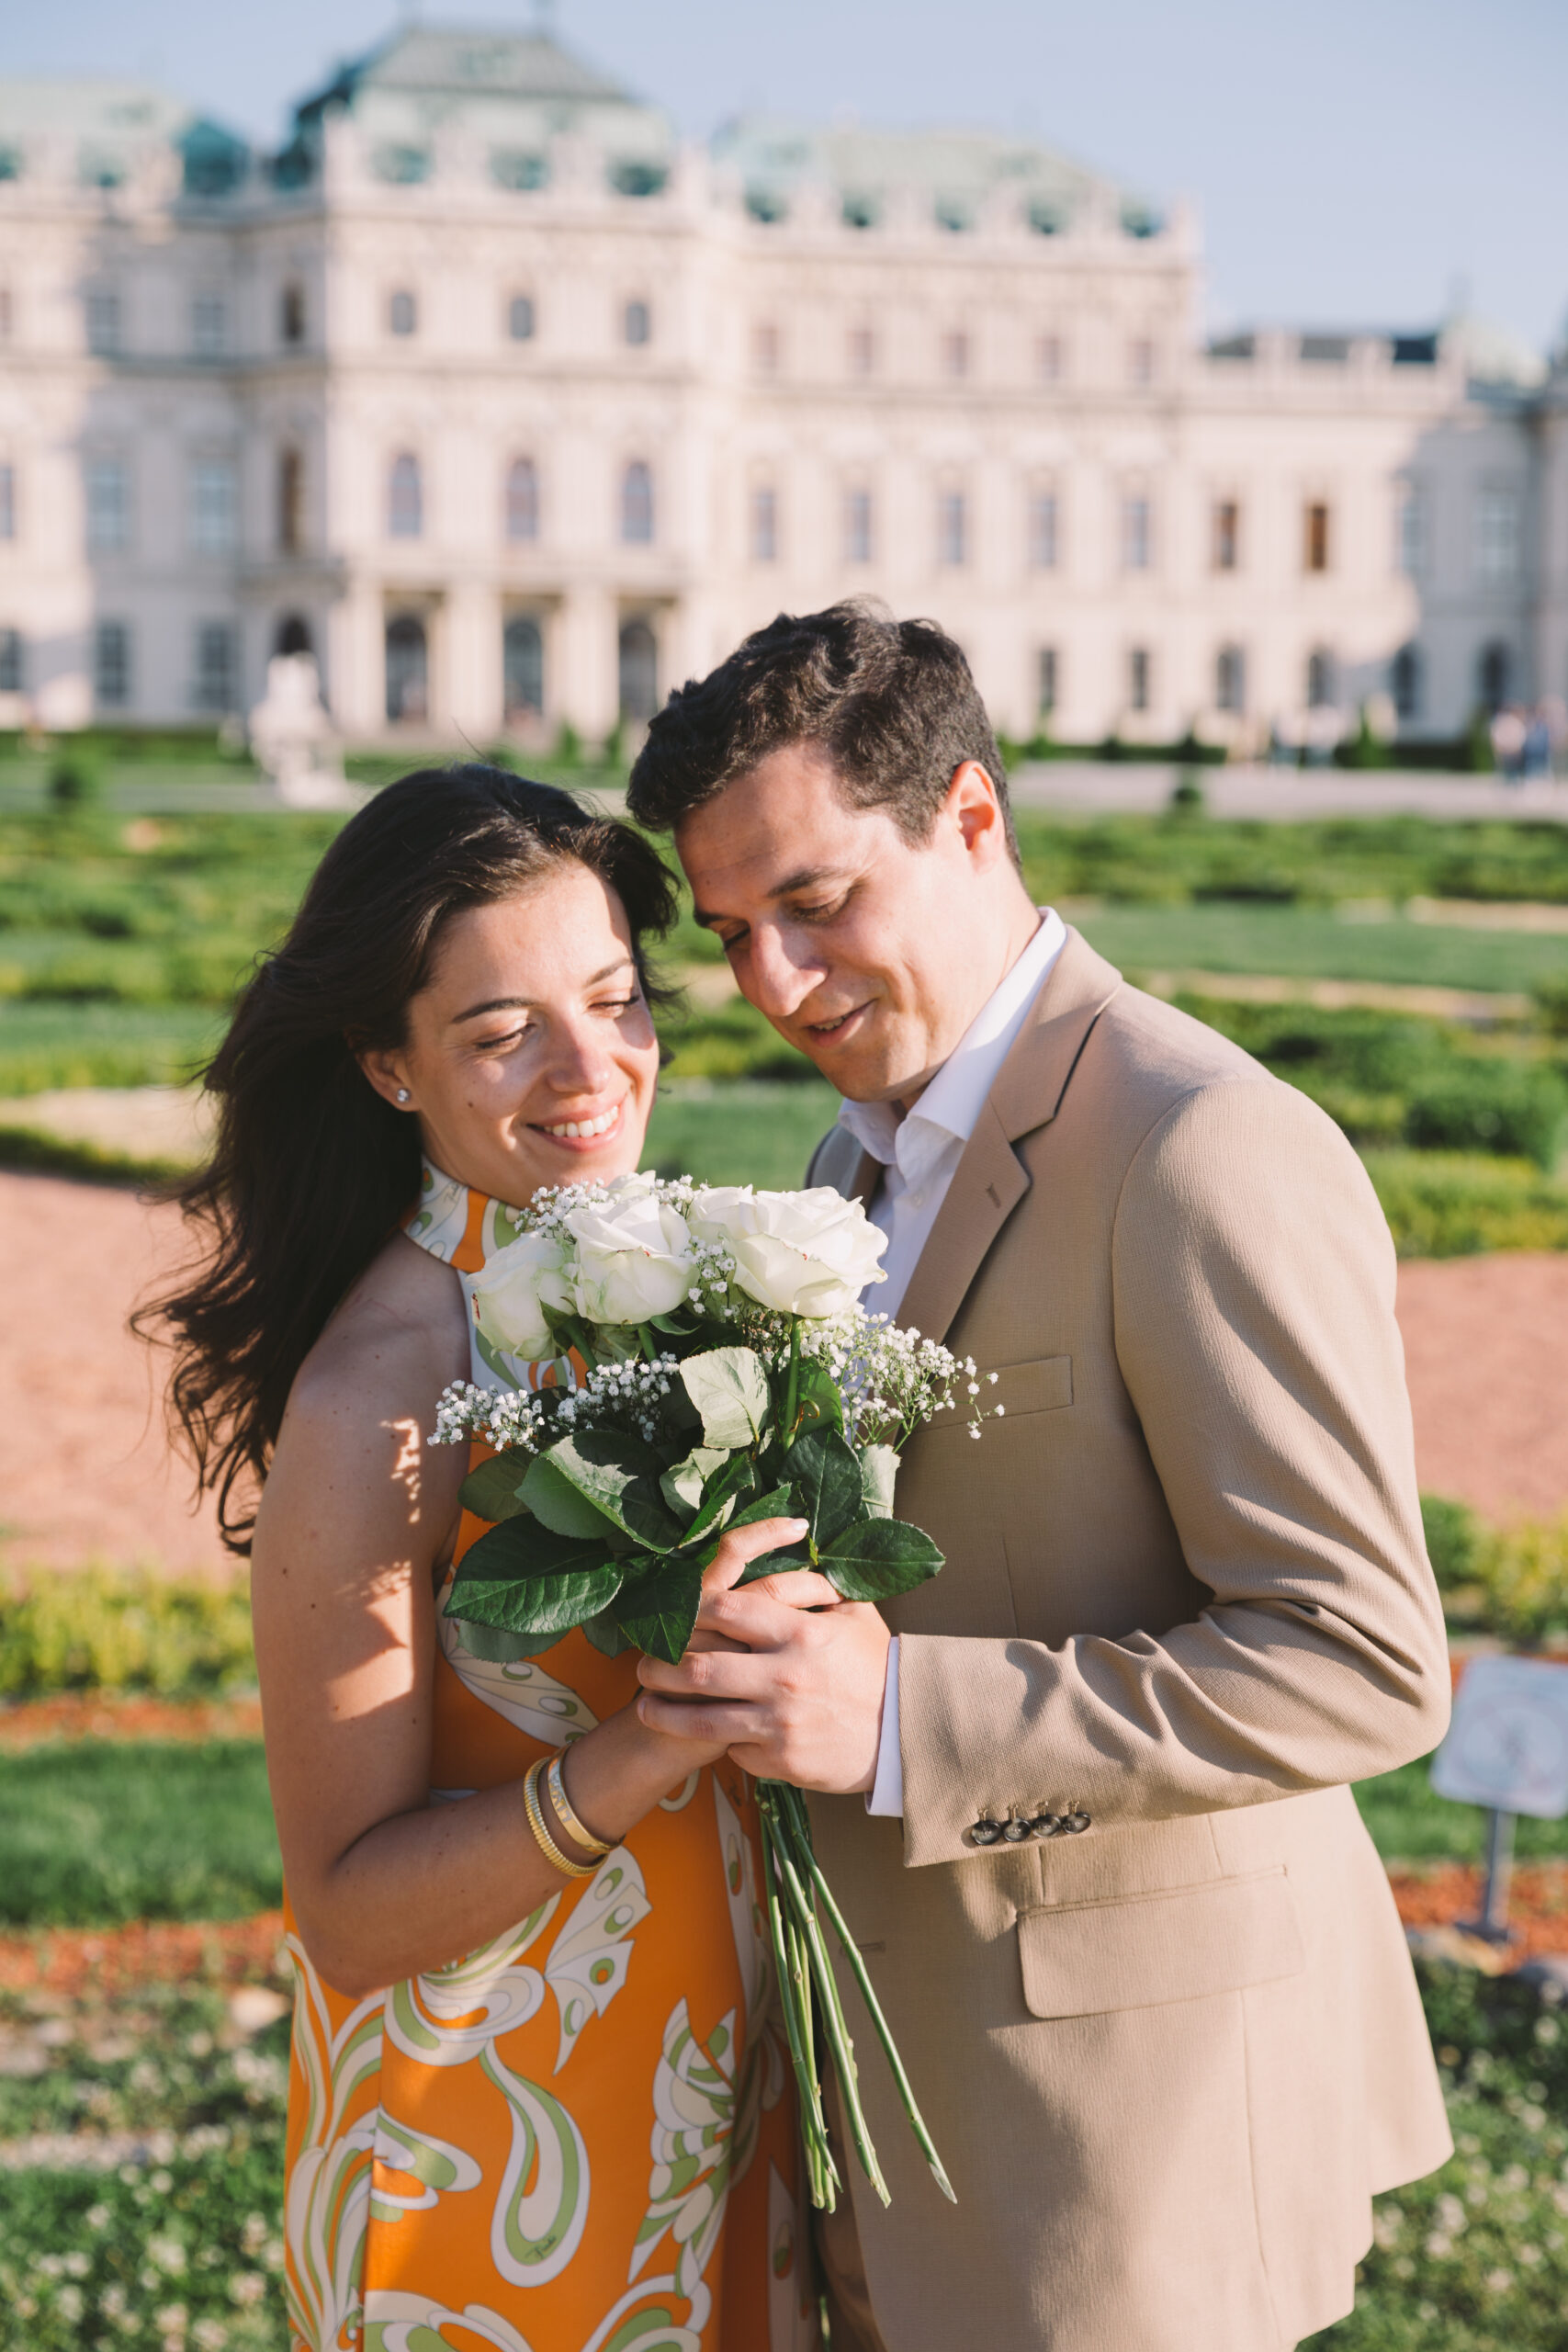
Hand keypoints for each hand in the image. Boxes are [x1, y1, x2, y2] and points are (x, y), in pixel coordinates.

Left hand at [635, 1514, 891, 1793]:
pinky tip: (705, 1735)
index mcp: (800, 1633)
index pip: (726, 1610)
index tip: (670, 1613)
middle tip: (642, 1665)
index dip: (688, 1609)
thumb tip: (786, 1553)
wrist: (907, 1733)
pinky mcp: (781, 1759)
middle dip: (660, 1666)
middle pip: (699, 1667)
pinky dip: (718, 1740)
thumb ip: (814, 1590)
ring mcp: (780, 1721)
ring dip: (664, 1713)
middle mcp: (785, 1676)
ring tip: (644, 1708)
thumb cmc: (879, 1667)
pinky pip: (732, 1748)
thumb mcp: (855, 1616)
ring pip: (701, 1717)